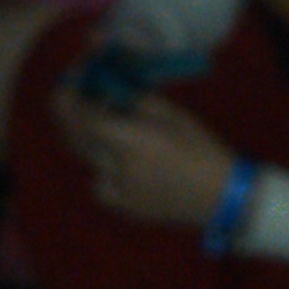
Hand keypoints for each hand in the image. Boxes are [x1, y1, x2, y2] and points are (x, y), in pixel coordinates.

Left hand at [51, 87, 235, 227]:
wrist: (220, 196)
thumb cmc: (201, 149)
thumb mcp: (173, 115)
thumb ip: (136, 103)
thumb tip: (110, 94)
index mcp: (131, 140)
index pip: (83, 118)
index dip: (69, 98)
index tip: (69, 82)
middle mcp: (116, 166)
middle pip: (75, 138)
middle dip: (68, 114)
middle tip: (73, 96)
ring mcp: (117, 190)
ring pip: (85, 160)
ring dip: (83, 138)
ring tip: (98, 124)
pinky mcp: (123, 207)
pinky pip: (98, 182)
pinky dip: (100, 167)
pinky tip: (117, 161)